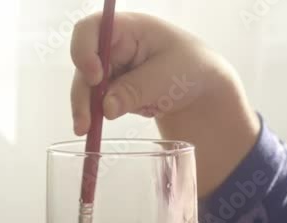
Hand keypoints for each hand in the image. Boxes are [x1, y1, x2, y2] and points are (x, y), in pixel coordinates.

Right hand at [70, 12, 220, 133]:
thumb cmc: (192, 69)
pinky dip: (102, 115)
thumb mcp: (166, 77)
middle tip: (84, 123)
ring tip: (88, 130)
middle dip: (82, 93)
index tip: (95, 78)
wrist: (203, 90)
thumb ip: (134, 91)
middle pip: (83, 64)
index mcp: (128, 28)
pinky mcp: (113, 90)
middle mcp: (114, 46)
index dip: (84, 50)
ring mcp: (113, 68)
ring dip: (87, 109)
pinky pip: (99, 102)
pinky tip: (112, 123)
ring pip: (87, 87)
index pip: (91, 29)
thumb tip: (106, 108)